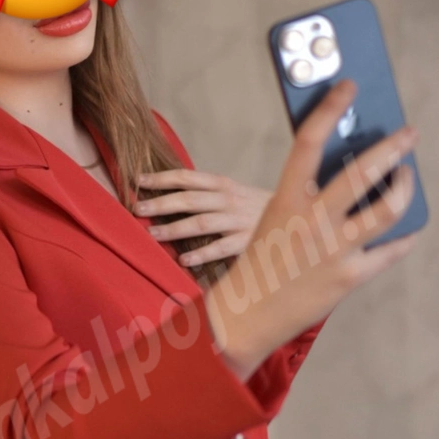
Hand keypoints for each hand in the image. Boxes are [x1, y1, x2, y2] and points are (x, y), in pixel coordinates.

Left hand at [136, 168, 272, 263]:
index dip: (162, 178)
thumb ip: (207, 194)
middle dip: (161, 203)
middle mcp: (230, 199)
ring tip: (153, 235)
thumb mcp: (234, 194)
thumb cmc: (257, 209)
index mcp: (224, 184)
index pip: (187, 177)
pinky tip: (184, 260)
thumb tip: (171, 195)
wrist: (301, 218)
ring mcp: (239, 220)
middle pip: (190, 199)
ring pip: (201, 222)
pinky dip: (201, 254)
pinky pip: (221, 248)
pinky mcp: (248, 242)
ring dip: (174, 229)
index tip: (138, 180)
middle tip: (137, 209)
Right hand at [204, 78, 421, 381]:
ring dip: (406, 188)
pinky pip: (390, 250)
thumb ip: (307, 196)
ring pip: (388, 209)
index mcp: (285, 200)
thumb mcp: (275, 219)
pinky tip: (408, 229)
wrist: (247, 316)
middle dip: (393, 147)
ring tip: (408, 177)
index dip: (330, 108)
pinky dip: (404, 237)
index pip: (309, 142)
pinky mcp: (349, 277)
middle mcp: (311, 221)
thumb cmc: (262, 262)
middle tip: (408, 133)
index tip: (348, 86)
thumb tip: (349, 170)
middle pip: (363, 172)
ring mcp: (333, 250)